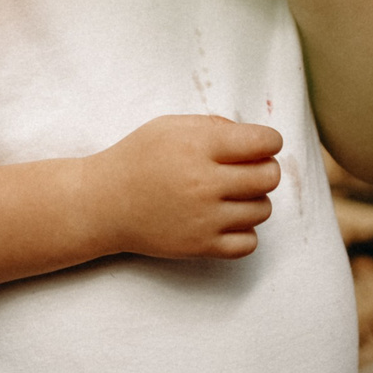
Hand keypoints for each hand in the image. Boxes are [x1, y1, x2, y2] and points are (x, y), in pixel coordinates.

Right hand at [85, 114, 282, 260]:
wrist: (103, 203)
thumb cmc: (137, 159)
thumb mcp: (170, 126)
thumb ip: (215, 126)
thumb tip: (257, 140)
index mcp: (198, 147)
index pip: (264, 142)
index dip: (269, 141)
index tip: (260, 145)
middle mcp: (204, 183)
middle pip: (269, 177)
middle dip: (263, 169)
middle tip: (245, 169)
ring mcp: (204, 218)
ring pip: (263, 209)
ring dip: (252, 200)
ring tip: (227, 195)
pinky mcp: (201, 247)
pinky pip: (250, 243)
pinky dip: (244, 231)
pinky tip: (225, 219)